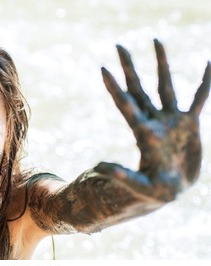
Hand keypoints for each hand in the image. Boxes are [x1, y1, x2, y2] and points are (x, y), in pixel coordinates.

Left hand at [97, 39, 209, 200]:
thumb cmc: (152, 191)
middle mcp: (154, 121)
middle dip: (129, 68)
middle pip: (140, 88)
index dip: (115, 88)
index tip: (103, 69)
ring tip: (155, 40)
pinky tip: (209, 64)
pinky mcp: (189, 125)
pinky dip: (204, 83)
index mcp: (142, 133)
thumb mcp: (138, 186)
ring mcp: (171, 121)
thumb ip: (122, 176)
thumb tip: (99, 167)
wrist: (172, 190)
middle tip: (118, 45)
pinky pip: (198, 99)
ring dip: (161, 64)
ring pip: (166, 87)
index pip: (126, 104)